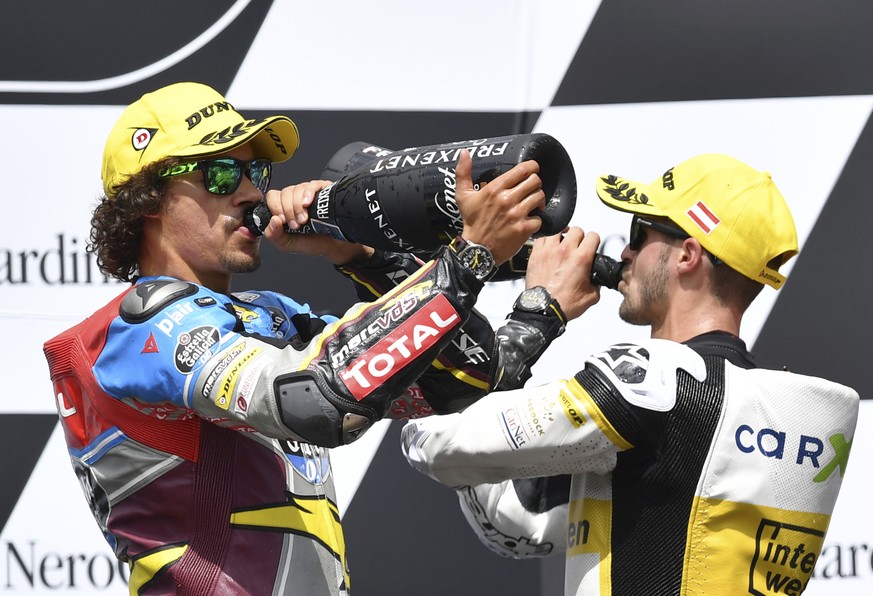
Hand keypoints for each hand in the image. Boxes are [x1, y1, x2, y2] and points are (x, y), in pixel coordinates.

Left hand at [263, 181, 373, 264]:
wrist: (334, 246)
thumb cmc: (313, 243)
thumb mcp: (288, 245)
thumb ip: (274, 236)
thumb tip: (273, 220)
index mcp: (283, 208)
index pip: (273, 197)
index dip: (275, 207)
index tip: (283, 221)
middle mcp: (295, 199)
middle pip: (285, 192)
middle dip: (289, 210)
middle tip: (297, 225)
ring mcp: (308, 193)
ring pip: (297, 189)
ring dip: (298, 206)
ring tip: (305, 220)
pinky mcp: (323, 190)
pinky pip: (312, 185)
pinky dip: (308, 194)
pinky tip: (308, 204)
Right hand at [456, 150, 544, 264]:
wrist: (476, 249)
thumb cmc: (471, 223)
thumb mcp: (463, 196)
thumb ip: (463, 172)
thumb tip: (464, 153)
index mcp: (494, 189)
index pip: (523, 169)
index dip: (532, 167)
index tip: (532, 170)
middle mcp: (507, 199)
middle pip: (535, 181)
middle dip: (535, 184)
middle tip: (531, 189)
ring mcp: (516, 214)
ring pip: (540, 197)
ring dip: (538, 200)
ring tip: (532, 204)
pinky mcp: (523, 229)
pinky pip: (540, 218)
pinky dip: (536, 220)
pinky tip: (529, 221)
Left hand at [525, 227, 600, 320]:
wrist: (543, 309)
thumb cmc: (563, 304)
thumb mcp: (591, 296)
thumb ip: (597, 284)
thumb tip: (596, 280)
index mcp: (581, 258)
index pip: (593, 236)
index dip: (594, 241)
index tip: (591, 246)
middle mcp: (565, 251)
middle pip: (576, 230)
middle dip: (579, 237)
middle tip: (577, 246)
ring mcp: (549, 250)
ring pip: (558, 229)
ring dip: (563, 235)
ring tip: (563, 243)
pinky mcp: (536, 254)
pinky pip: (542, 237)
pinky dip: (547, 238)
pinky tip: (549, 245)